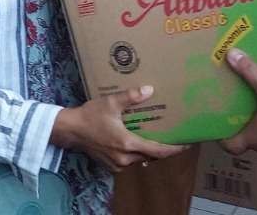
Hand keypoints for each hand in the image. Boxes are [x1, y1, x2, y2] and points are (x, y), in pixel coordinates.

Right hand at [51, 86, 187, 171]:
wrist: (69, 130)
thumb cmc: (90, 116)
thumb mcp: (111, 103)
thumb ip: (131, 97)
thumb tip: (150, 90)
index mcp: (127, 144)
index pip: (157, 151)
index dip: (173, 149)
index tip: (186, 144)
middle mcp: (125, 158)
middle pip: (151, 157)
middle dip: (163, 149)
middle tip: (174, 138)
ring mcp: (117, 164)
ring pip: (141, 159)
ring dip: (149, 151)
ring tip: (157, 138)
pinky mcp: (111, 165)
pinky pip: (130, 161)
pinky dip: (137, 153)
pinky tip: (138, 142)